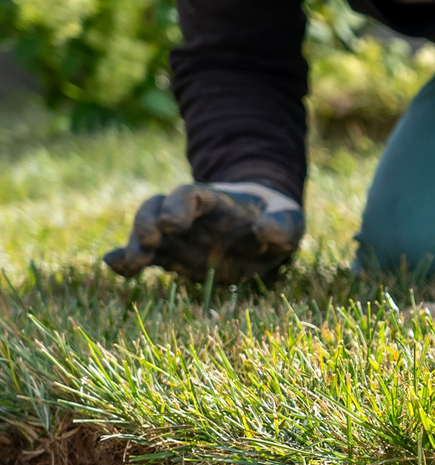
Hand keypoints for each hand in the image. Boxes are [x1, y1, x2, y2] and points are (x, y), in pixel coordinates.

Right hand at [103, 182, 304, 282]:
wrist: (264, 229)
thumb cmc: (276, 219)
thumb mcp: (289, 219)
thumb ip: (280, 224)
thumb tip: (263, 233)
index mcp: (213, 200)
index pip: (188, 195)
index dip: (177, 206)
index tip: (172, 223)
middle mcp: (187, 214)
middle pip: (156, 209)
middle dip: (148, 222)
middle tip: (147, 241)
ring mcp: (176, 235)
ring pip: (145, 233)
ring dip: (133, 246)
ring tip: (128, 264)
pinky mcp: (172, 256)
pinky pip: (145, 256)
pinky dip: (128, 261)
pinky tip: (115, 268)